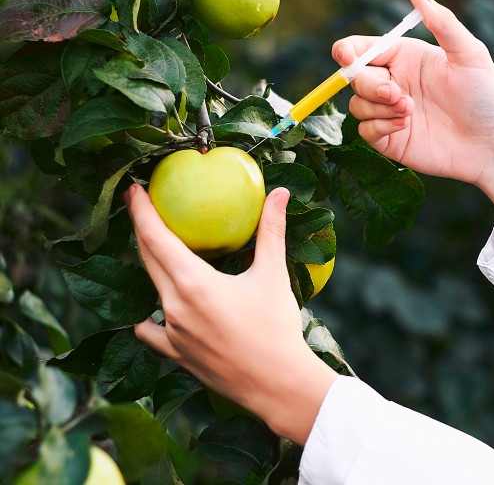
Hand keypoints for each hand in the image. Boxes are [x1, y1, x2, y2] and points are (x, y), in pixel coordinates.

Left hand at [127, 185, 336, 443]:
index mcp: (193, 283)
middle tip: (144, 208)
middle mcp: (173, 306)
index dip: (141, 210)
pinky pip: (151, 329)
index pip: (155, 237)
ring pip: (151, 289)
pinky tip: (161, 309)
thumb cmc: (276, 328)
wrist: (277, 385)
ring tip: (160, 252)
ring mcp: (171, 333)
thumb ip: (271, 230)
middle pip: (147, 259)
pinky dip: (151, 314)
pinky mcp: (176, 354)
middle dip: (143, 230)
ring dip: (152, 266)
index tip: (133, 189)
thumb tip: (279, 193)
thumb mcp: (274, 275)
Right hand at [334, 0, 493, 228]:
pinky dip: (378, 127)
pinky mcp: (390, 139)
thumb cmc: (485, 97)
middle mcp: (394, 82)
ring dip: (377, 107)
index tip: (345, 56)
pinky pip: (364, 130)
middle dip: (369, 85)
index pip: (362, 48)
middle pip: (355, 77)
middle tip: (398, 95)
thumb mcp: (470, 54)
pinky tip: (405, 127)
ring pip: (356, 104)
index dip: (347, 51)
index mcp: (405, 58)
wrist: (491, 144)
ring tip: (410, 112)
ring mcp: (389, 112)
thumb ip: (442, 23)